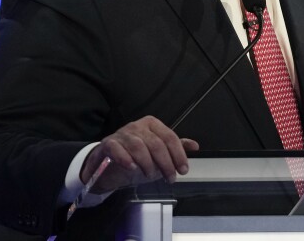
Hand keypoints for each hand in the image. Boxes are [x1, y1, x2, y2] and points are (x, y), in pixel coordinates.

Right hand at [80, 116, 198, 193]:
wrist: (109, 163)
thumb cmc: (137, 156)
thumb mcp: (159, 153)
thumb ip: (175, 148)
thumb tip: (195, 145)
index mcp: (152, 124)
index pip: (170, 137)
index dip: (179, 155)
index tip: (183, 170)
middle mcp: (137, 126)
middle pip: (156, 144)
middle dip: (166, 163)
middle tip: (170, 178)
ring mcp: (122, 134)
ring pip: (138, 146)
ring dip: (147, 164)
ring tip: (151, 176)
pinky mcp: (108, 144)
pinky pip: (117, 149)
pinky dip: (126, 159)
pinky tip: (133, 168)